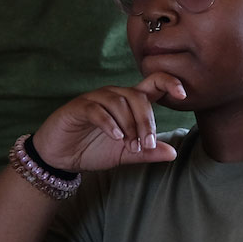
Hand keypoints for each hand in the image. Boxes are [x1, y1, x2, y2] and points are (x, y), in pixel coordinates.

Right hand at [31, 71, 184, 172]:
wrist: (59, 158)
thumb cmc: (92, 149)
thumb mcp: (124, 154)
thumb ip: (147, 152)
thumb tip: (173, 153)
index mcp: (129, 103)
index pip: (153, 84)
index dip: (169, 83)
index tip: (183, 94)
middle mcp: (114, 96)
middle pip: (138, 97)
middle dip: (146, 121)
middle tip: (146, 144)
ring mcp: (95, 99)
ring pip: (119, 102)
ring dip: (129, 125)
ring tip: (130, 145)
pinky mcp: (78, 107)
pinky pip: (97, 109)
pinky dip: (109, 123)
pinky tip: (116, 137)